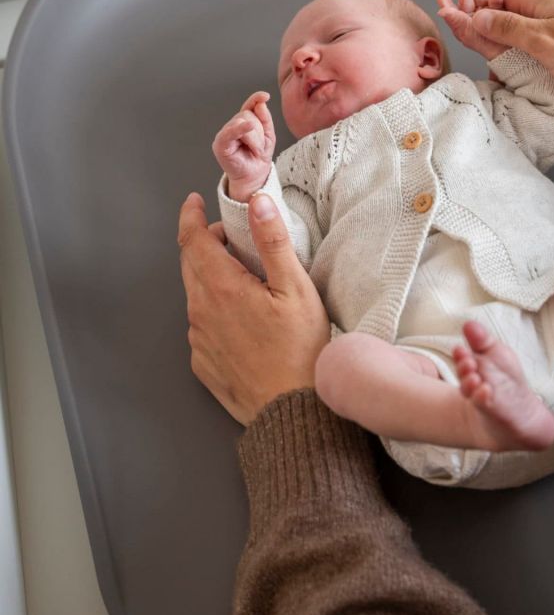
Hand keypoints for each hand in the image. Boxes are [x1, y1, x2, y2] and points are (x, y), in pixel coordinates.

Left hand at [178, 192, 329, 424]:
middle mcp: (201, 312)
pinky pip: (202, 325)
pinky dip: (216, 310)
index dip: (191, 216)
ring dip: (213, 279)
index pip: (193, 240)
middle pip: (191, 264)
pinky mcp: (203, 362)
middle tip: (234, 239)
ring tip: (248, 283)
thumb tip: (259, 205)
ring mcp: (199, 340)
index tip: (194, 202)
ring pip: (197, 295)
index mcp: (222, 288)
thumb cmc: (300, 352)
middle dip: (206, 244)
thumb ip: (273, 243)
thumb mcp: (296, 290)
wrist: (290, 411)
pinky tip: (244, 320)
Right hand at [212, 91, 275, 200]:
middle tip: (260, 148)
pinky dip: (239, 129)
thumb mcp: (268, 136)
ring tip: (255, 151)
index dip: (255, 99)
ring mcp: (225, 134)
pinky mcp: (220, 144)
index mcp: (243, 122)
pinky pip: (230, 132)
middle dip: (259, 131)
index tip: (266, 95)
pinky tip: (247, 127)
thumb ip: (265, 119)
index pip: (249, 106)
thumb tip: (261, 103)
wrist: (254, 177)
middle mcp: (232, 126)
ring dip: (255, 139)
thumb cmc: (258, 157)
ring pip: (242, 123)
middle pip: (248, 115)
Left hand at [434, 0, 508, 59]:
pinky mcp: (509, 23)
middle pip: (468, 6)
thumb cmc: (504, 59)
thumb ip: (460, 24)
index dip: (445, 1)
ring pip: (483, 3)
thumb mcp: (477, 38)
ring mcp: (495, 25)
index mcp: (470, 34)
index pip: (453, 16)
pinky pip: (499, 6)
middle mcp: (481, 30)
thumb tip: (442, 12)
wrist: (530, 67)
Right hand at [471, 0, 553, 108]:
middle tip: (491, 52)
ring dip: (520, 38)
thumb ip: (509, 29)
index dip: (484, 12)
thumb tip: (479, 17)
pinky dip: (540, 45)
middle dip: (500, 28)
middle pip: (518, 8)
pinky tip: (541, 61)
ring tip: (514, 61)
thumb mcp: (542, 43)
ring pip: (536, 21)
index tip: (473, 31)